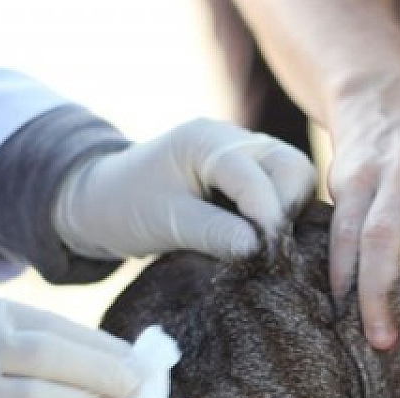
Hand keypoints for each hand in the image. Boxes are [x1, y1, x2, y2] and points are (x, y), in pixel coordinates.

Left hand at [54, 118, 315, 260]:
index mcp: (206, 141)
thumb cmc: (127, 207)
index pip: (257, 176)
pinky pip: (283, 187)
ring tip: (269, 247)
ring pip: (294, 176)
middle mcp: (233, 138)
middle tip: (272, 252)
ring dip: (290, 212)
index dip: (270, 218)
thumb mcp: (167, 224)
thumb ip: (214, 233)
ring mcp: (245, 152)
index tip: (270, 256)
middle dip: (289, 210)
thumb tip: (259, 249)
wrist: (105, 199)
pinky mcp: (250, 172)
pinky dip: (282, 212)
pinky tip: (267, 239)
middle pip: (291, 167)